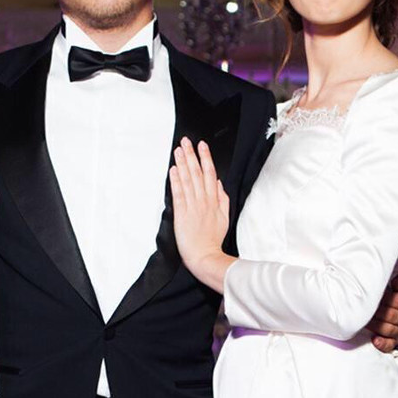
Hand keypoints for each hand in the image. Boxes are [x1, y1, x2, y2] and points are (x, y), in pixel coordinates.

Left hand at [169, 138, 234, 293]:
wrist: (205, 256)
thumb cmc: (213, 240)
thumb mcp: (224, 218)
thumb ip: (222, 199)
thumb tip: (218, 184)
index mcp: (214, 201)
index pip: (210, 174)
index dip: (205, 158)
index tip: (201, 145)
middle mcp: (203, 201)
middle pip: (197, 173)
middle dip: (192, 155)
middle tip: (186, 141)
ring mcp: (193, 206)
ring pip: (187, 180)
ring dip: (182, 164)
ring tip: (178, 150)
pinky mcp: (182, 214)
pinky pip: (179, 194)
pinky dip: (176, 181)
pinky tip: (173, 170)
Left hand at [369, 273, 397, 353]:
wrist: (393, 306)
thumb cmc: (395, 291)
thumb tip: (395, 283)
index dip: (383, 297)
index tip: (372, 293)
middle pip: (391, 315)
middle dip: (376, 311)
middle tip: (363, 306)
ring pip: (388, 329)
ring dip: (374, 324)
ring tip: (363, 319)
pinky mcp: (395, 341)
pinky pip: (390, 345)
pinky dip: (382, 344)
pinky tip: (374, 340)